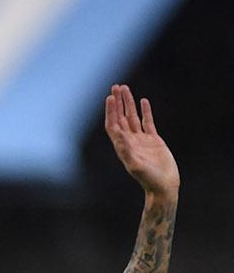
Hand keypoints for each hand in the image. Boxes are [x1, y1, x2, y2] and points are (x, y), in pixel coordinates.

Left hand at [105, 84, 177, 201]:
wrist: (163, 186)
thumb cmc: (148, 179)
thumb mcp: (136, 165)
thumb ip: (127, 151)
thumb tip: (119, 135)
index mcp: (122, 147)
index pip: (113, 124)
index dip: (111, 111)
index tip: (110, 97)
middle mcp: (129, 141)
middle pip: (121, 117)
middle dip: (118, 102)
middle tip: (116, 87)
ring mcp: (141, 140)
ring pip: (133, 117)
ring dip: (129, 103)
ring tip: (125, 89)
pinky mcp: (153, 140)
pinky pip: (147, 122)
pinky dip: (145, 111)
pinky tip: (143, 101)